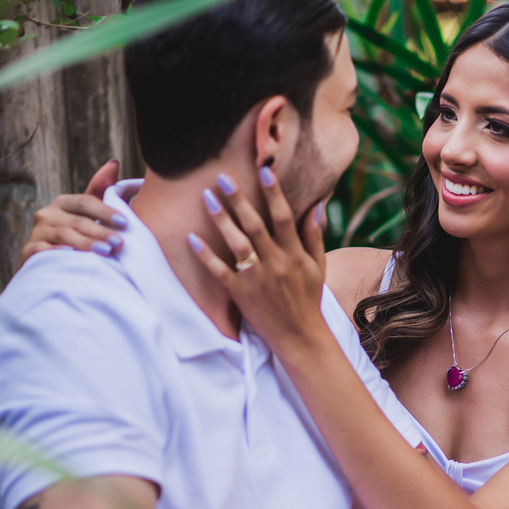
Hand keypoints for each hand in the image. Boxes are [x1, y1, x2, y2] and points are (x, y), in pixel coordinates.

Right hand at [21, 159, 124, 263]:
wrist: (50, 264)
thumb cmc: (75, 235)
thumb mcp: (87, 213)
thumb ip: (99, 190)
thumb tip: (114, 162)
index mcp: (62, 203)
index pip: (84, 202)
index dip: (105, 211)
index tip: (125, 222)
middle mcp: (46, 214)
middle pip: (77, 221)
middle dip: (100, 231)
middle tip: (120, 242)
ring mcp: (37, 233)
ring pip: (64, 236)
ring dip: (86, 243)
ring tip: (107, 252)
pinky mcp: (28, 251)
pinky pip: (43, 251)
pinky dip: (59, 253)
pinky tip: (75, 257)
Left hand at [188, 167, 328, 353]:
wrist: (299, 336)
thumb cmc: (308, 299)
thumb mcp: (318, 267)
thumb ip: (314, 236)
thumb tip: (315, 206)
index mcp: (294, 254)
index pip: (283, 218)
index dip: (274, 194)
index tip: (264, 171)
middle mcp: (275, 263)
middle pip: (255, 225)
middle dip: (239, 200)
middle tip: (223, 177)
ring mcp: (256, 278)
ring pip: (237, 244)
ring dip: (221, 220)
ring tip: (207, 198)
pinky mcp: (240, 293)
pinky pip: (219, 271)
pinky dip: (205, 255)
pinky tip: (191, 238)